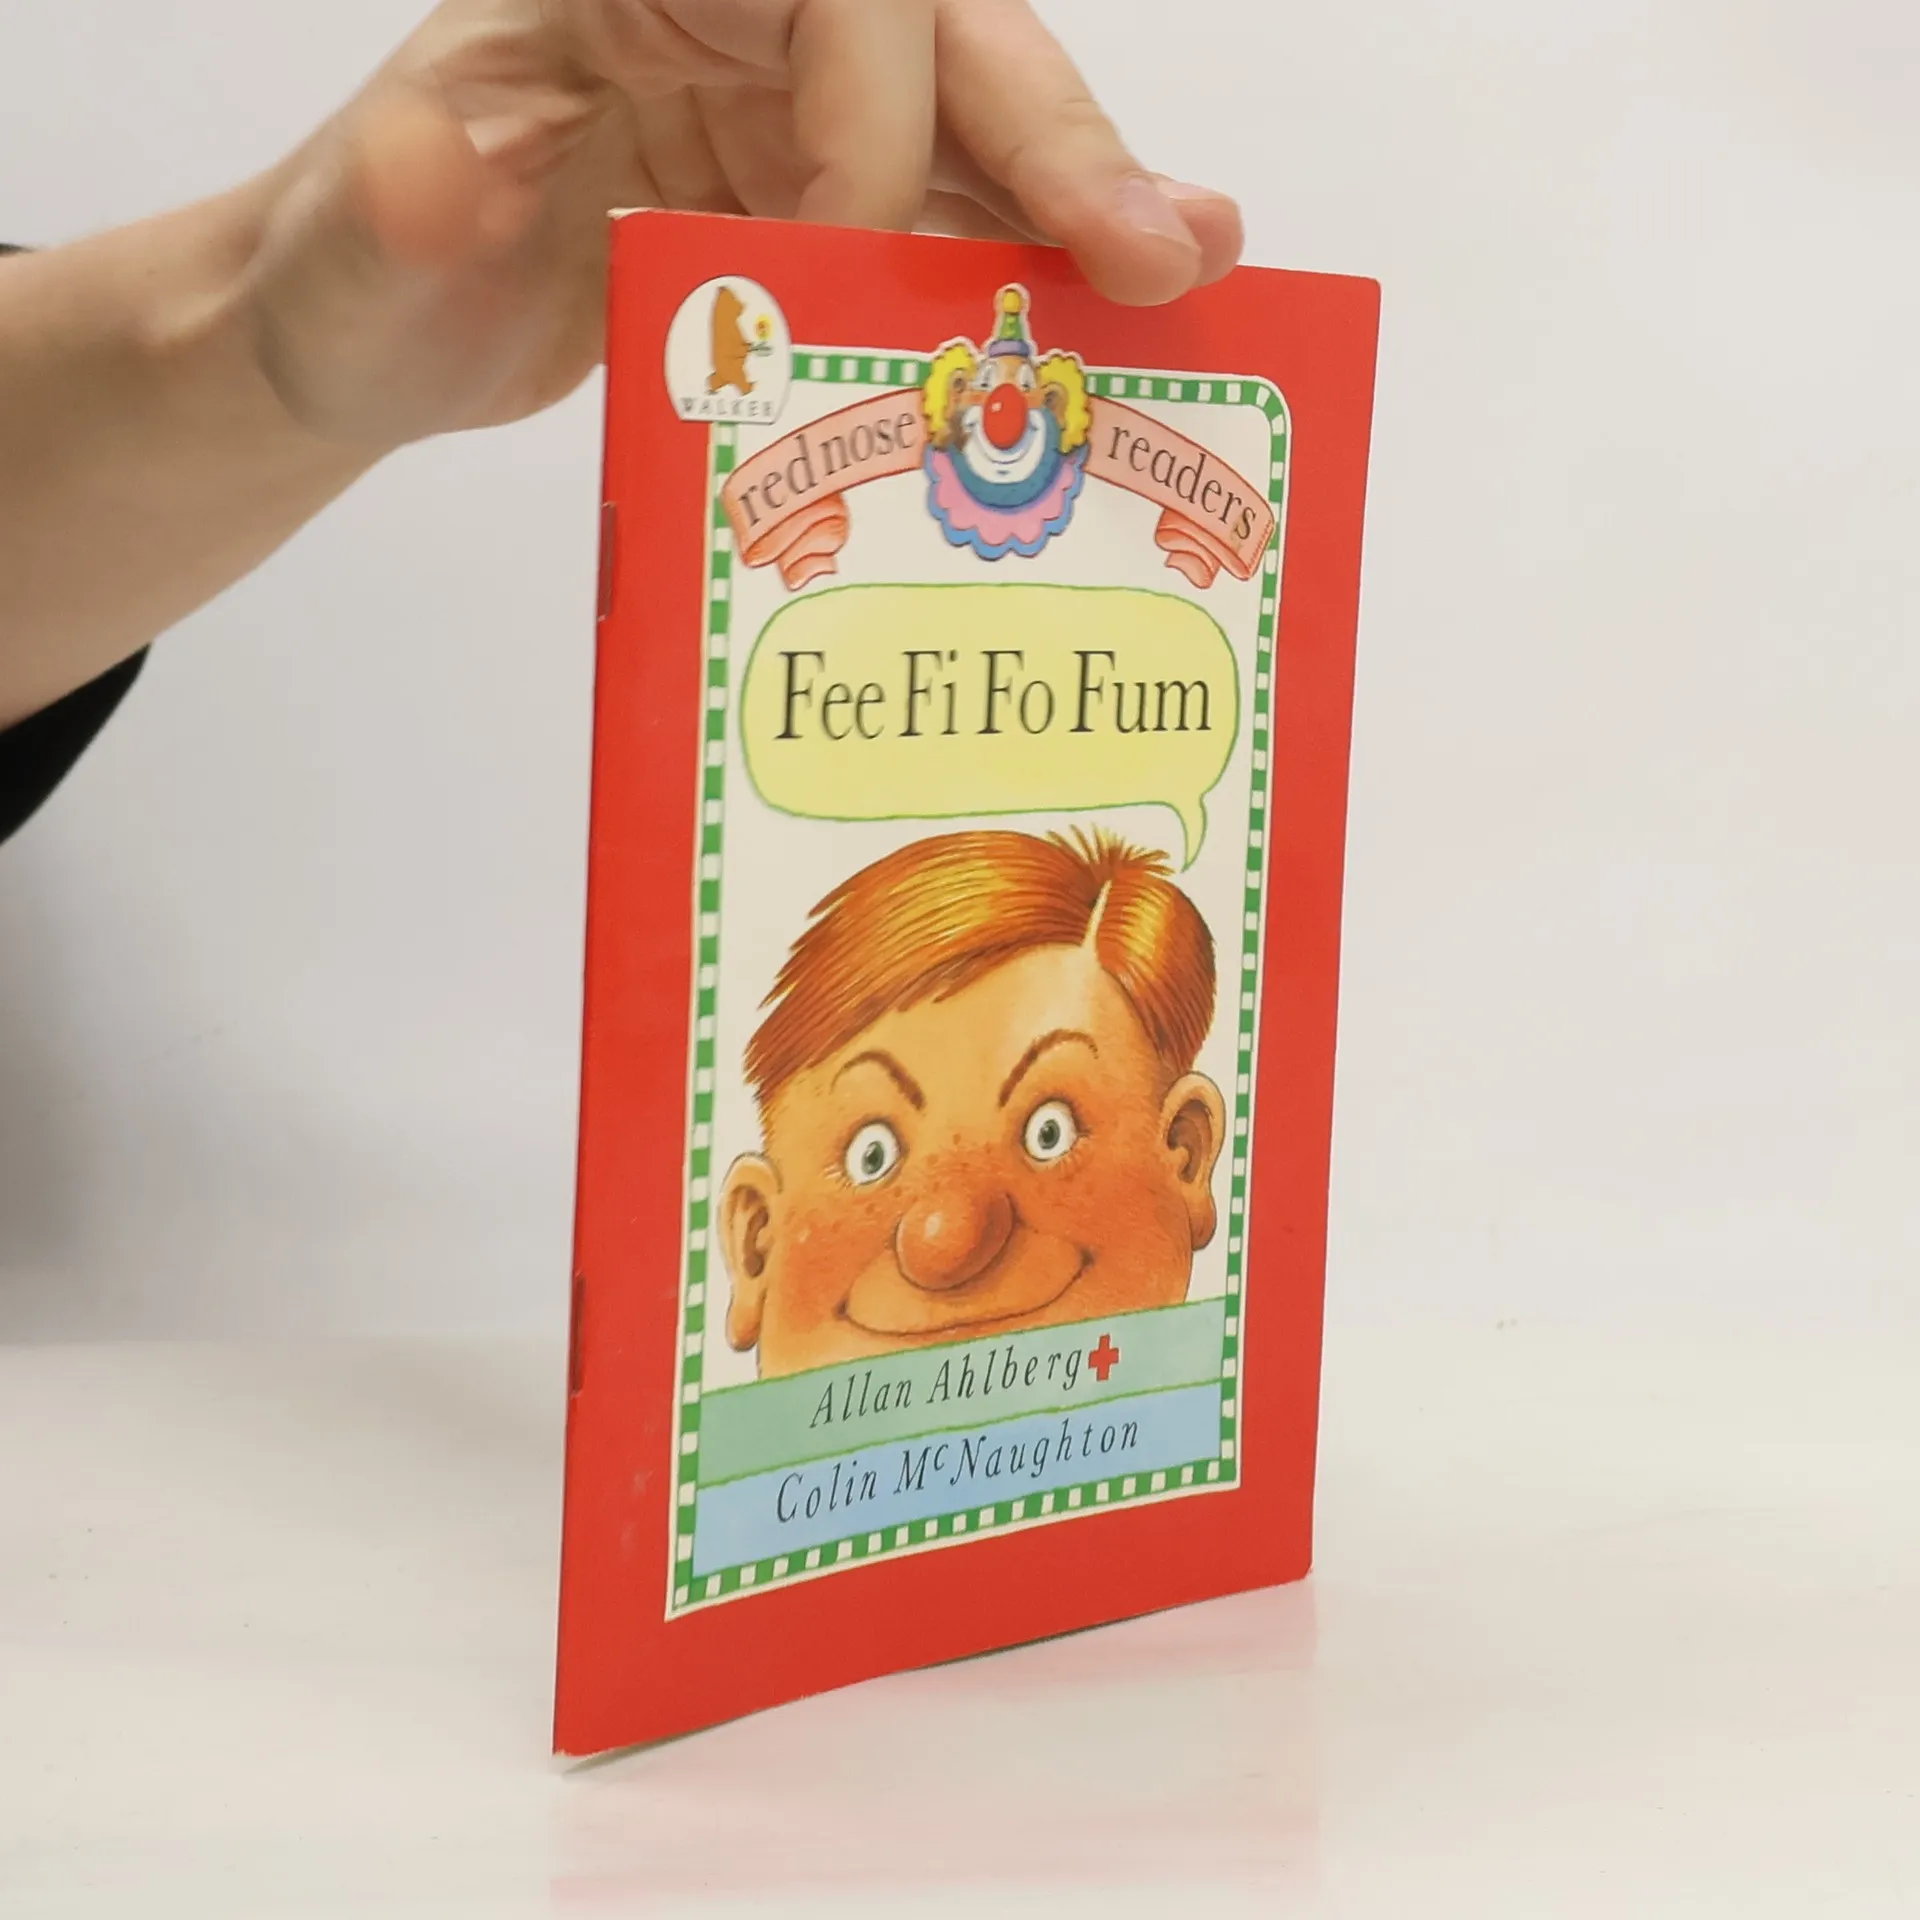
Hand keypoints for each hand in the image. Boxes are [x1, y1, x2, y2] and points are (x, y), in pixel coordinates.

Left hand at [242, 0, 1243, 445]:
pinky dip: (1025, 276)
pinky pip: (947, 223)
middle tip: (1161, 249)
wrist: (365, 337)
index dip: (866, 106)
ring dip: (1081, 206)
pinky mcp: (811, 201)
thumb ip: (387, 217)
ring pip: (967, 126)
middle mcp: (726, 26)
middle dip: (1051, 139)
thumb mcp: (339, 267)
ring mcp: (780, 111)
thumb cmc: (347, 286)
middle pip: (933, 40)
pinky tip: (1112, 329)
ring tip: (1192, 277)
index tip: (850, 254)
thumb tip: (425, 165)